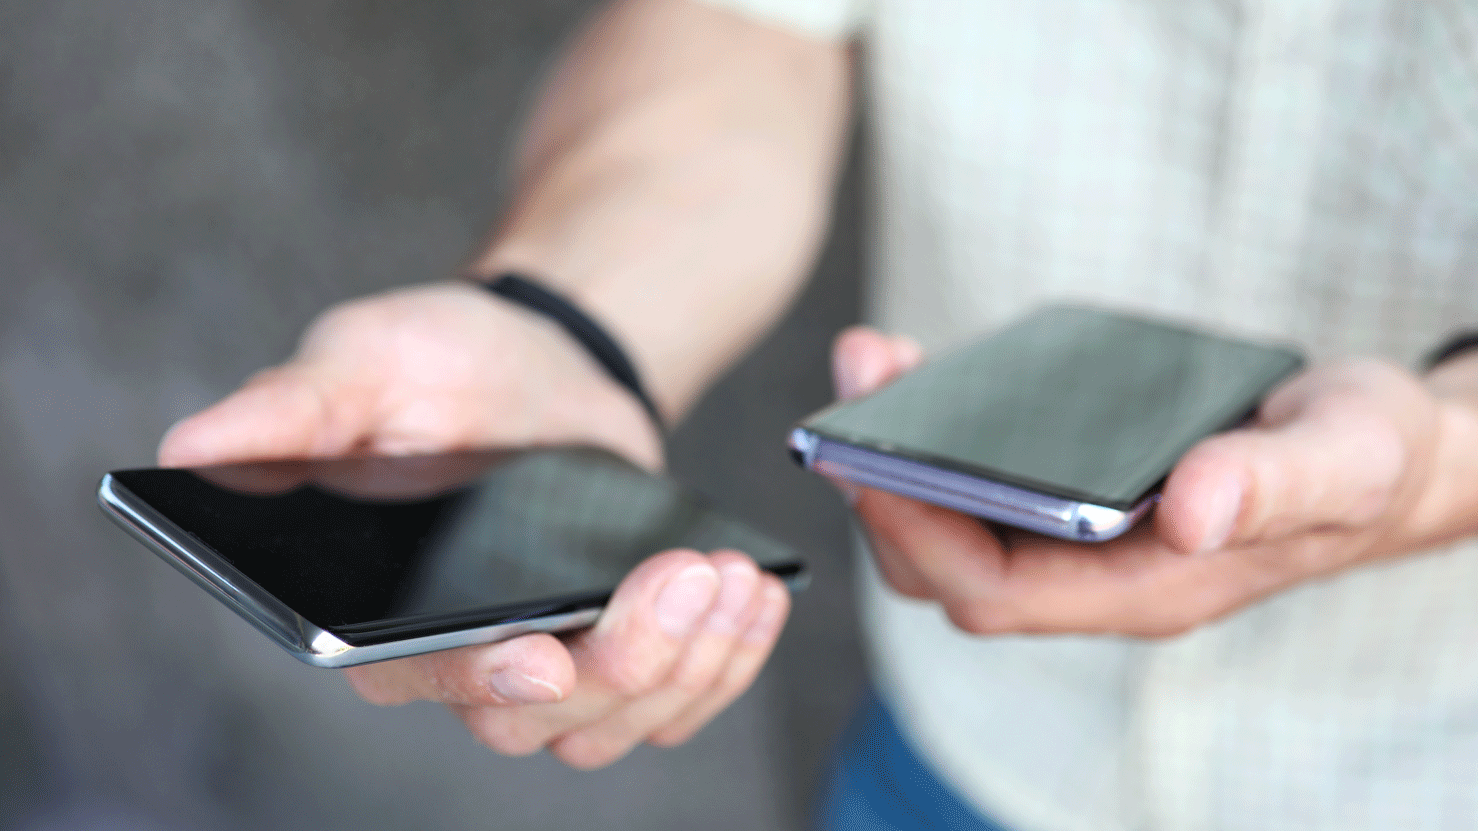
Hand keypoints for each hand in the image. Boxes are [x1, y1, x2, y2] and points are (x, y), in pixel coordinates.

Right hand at [159, 283, 790, 766]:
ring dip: (693, 659)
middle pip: (545, 718)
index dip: (480, 676)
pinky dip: (730, 658)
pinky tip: (758, 594)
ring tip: (731, 577)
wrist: (540, 361)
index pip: (424, 675)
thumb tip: (189, 443)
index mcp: (383, 610)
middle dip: (627, 659)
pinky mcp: (625, 648)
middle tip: (684, 574)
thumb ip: (294, 409)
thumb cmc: (438, 363)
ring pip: (625, 722)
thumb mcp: (364, 361)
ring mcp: (556, 662)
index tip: (540, 651)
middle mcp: (466, 658)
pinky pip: (684, 695)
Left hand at [833, 326, 1477, 637]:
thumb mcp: (1340, 462)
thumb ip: (1274, 485)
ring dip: (897, 453)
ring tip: (870, 359)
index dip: (919, 536)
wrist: (1382, 454)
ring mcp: (1080, 541)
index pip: (993, 592)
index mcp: (1144, 588)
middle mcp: (1095, 576)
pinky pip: (979, 484)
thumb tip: (1194, 508)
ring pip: (952, 522)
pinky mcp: (1075, 497)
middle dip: (883, 486)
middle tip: (851, 389)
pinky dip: (934, 435)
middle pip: (947, 564)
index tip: (869, 464)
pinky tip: (919, 370)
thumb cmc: (1364, 464)